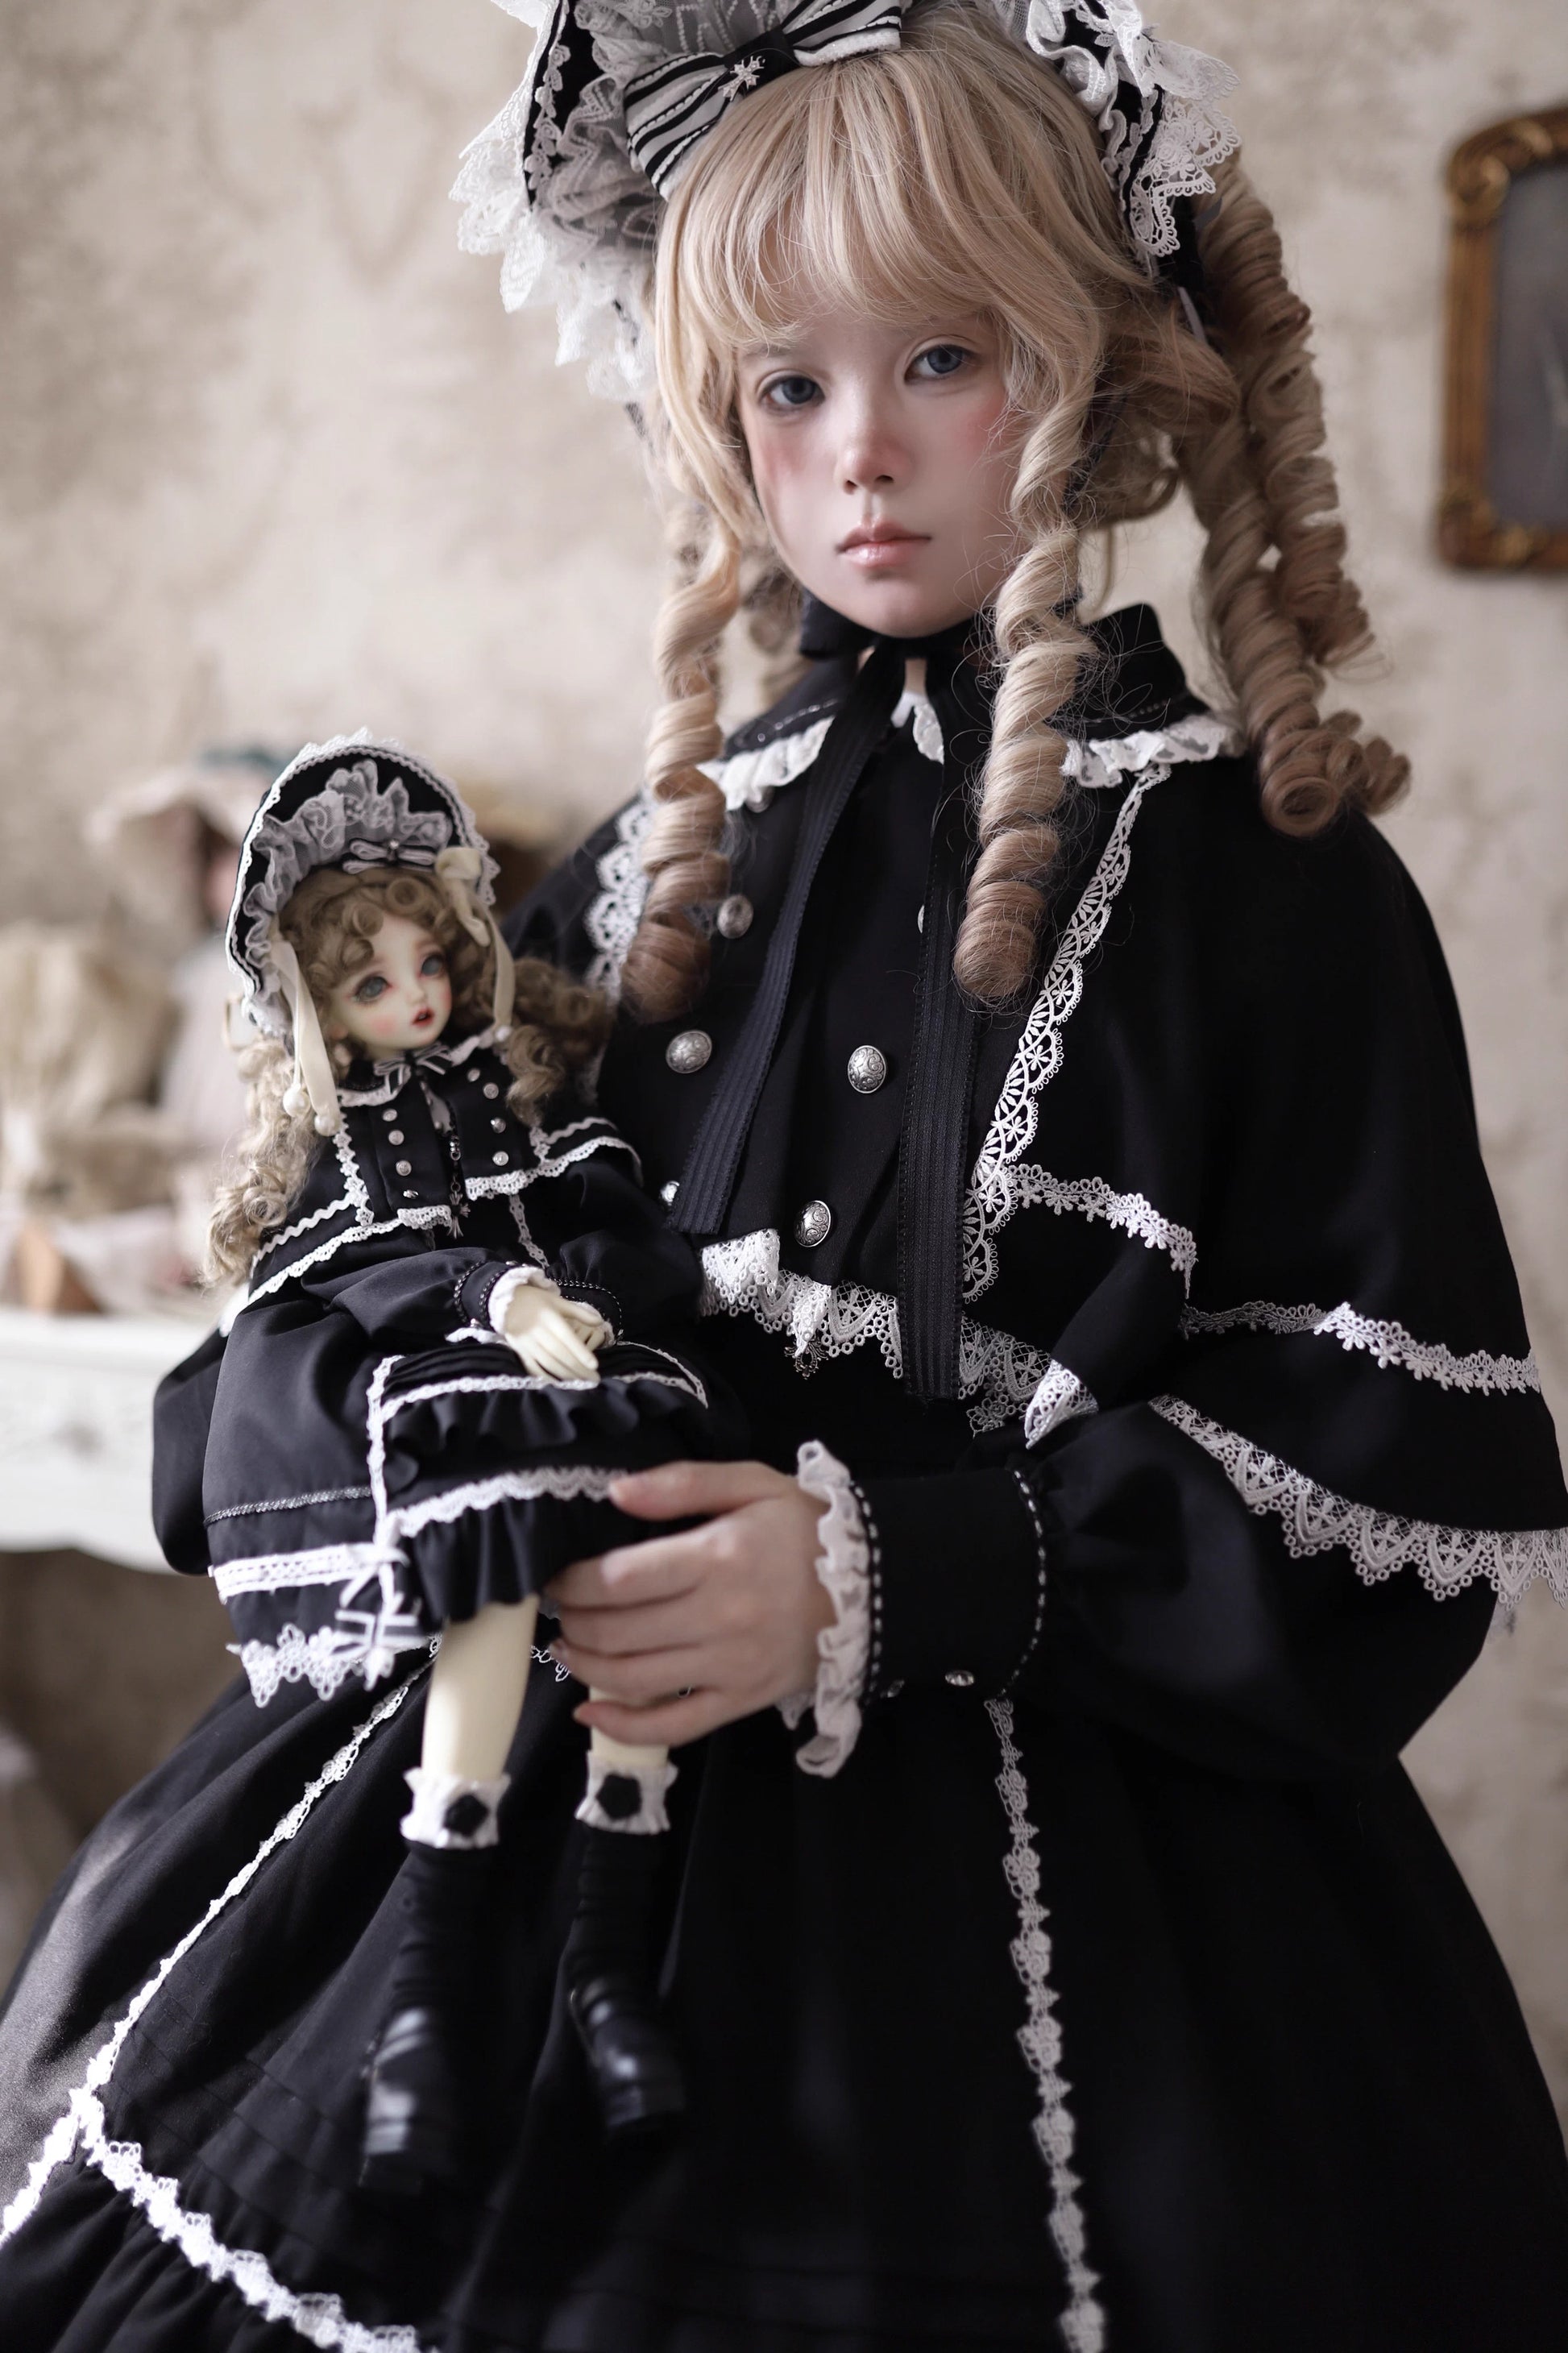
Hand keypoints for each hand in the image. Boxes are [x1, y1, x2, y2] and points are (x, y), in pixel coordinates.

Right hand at [502, 1283, 611, 1381]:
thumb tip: (599, 1321)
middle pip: (560, 1353)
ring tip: (581, 1383)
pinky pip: (532, 1367)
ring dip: (565, 1375)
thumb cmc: (536, 1301)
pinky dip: (545, 1377)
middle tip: (594, 1379)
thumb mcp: (557, 1301)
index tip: (594, 1365)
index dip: (581, 1352)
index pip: (567, 1337)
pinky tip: (558, 1384)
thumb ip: (579, 1312)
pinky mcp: (518, 1350)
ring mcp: (526, 1342)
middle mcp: (537, 1331)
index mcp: (549, 1317)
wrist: (505, 1301)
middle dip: (578, 1368)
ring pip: (548, 1363)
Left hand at [546, 1460, 832, 1746]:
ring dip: (586, 1665)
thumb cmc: (806, 1527)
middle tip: (559, 1608)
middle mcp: (720, 1618)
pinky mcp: (743, 1699)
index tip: (554, 1576)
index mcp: (718, 1558)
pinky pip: (674, 1726)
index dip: (571, 1582)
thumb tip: (615, 1493)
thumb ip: (682, 1484)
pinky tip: (591, 1712)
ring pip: (635, 1679)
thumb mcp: (752, 1484)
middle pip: (618, 1631)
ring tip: (567, 1646)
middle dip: (573, 1620)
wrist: (878, 1583)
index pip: (618, 1580)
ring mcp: (731, 1666)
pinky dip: (624, 1727)